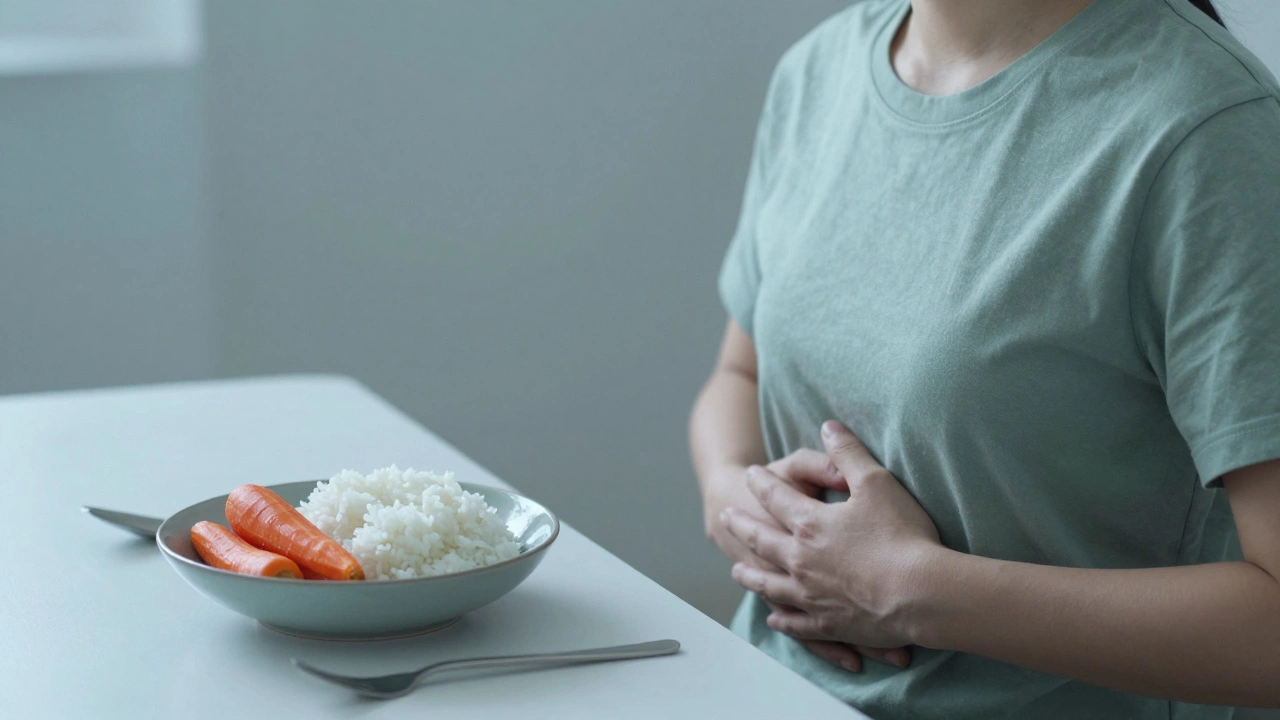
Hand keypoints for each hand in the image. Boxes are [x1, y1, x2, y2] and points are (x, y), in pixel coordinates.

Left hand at [704, 449, 909, 670]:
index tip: (750, 474)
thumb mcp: (876, 482)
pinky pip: (796, 623)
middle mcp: (800, 560)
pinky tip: (775, 619)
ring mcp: (810, 595)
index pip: (776, 497)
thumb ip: (848, 453)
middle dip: (742, 527)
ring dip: (750, 576)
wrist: (921, 595)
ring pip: (769, 584)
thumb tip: (828, 425)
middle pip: (762, 540)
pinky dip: (782, 620)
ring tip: (736, 572)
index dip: (762, 483)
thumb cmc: (902, 535)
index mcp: (810, 524)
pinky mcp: (827, 624)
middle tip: (725, 519)